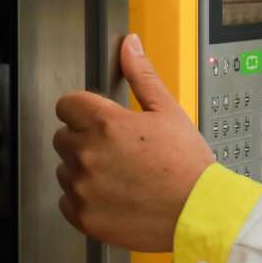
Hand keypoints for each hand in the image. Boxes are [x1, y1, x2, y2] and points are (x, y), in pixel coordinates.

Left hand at [53, 34, 215, 251]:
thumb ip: (141, 76)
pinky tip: (112, 195)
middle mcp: (87, 154)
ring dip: (84, 169)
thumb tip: (130, 46)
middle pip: (64, 136)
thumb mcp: (168, 111)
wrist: (197, 212)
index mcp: (106, 124)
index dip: (84, 109)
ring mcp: (82, 187)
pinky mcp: (82, 216)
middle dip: (85, 138)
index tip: (96, 119)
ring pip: (65, 169)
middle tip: (117, 149)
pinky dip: (84, 198)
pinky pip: (67, 200)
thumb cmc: (187, 165)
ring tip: (119, 174)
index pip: (67, 104)